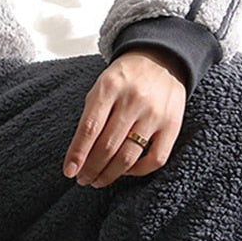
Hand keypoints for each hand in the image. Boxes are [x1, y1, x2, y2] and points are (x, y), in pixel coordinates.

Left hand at [63, 47, 186, 188]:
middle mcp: (132, 100)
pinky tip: (125, 172)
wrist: (160, 60)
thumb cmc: (124, 77)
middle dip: (91, 168)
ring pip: (129, 156)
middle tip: (82, 180)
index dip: (78, 153)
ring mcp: (154, 114)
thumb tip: (79, 152)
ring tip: (97, 181)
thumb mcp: (101, 86)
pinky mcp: (172, 126)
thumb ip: (91, 115)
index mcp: (109, 87)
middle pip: (108, 145)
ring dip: (110, 174)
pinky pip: (155, 159)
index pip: (90, 127)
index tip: (69, 171)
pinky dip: (138, 171)